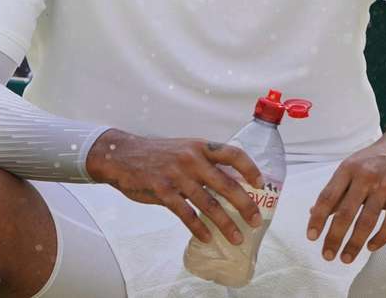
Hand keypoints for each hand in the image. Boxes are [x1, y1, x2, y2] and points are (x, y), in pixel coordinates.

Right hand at [86, 130, 263, 245]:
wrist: (124, 155)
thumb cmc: (159, 154)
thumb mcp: (185, 149)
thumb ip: (205, 162)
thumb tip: (231, 181)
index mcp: (201, 146)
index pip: (233, 154)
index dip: (250, 168)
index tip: (261, 184)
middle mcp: (192, 159)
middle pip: (226, 183)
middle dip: (244, 204)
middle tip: (255, 220)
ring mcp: (177, 175)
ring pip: (208, 203)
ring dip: (225, 223)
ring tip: (236, 238)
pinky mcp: (163, 190)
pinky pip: (185, 214)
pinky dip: (198, 228)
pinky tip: (207, 237)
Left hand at [307, 132, 385, 262]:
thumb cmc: (375, 158)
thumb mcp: (352, 167)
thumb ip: (336, 190)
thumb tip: (314, 212)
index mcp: (347, 169)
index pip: (328, 196)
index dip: (318, 218)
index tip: (311, 236)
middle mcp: (364, 177)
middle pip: (346, 212)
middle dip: (334, 237)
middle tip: (327, 255)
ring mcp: (384, 187)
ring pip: (366, 221)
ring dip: (355, 243)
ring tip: (346, 258)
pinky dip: (380, 238)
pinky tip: (371, 247)